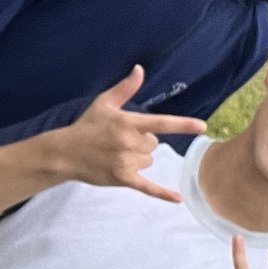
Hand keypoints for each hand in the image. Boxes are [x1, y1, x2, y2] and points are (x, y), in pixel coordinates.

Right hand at [50, 66, 210, 198]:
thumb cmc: (86, 126)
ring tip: (116, 154)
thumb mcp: (104, 103)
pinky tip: (178, 199)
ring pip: (149, 161)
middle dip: (142, 142)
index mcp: (128, 122)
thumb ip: (125, 88)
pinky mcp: (122, 179)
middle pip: (154, 144)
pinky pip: (147, 187)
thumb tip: (140, 69)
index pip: (161, 123)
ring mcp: (126, 162)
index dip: (182, 124)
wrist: (65, 153)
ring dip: (138, 158)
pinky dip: (163, 194)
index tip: (202, 126)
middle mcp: (129, 142)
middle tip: (120, 140)